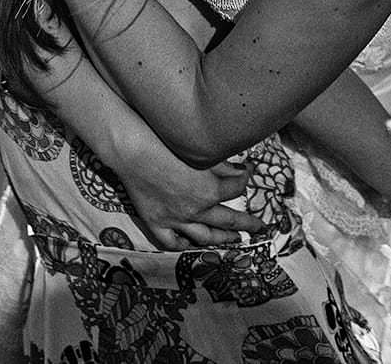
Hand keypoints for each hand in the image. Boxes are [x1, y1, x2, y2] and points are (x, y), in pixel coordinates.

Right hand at [116, 153, 265, 249]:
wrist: (132, 151)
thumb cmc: (166, 145)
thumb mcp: (200, 153)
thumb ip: (223, 166)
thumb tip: (240, 172)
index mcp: (210, 191)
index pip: (237, 189)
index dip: (245, 179)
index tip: (246, 172)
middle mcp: (196, 210)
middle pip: (228, 220)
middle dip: (246, 223)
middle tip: (258, 226)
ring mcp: (175, 220)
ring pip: (204, 236)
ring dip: (222, 239)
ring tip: (234, 239)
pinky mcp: (156, 222)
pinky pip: (172, 242)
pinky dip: (184, 245)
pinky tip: (191, 243)